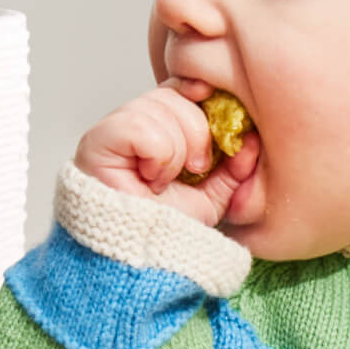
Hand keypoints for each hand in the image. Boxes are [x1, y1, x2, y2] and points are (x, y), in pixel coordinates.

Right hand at [73, 78, 258, 228]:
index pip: (183, 88)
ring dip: (177, 151)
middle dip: (197, 133)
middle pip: (175, 94)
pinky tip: (150, 178)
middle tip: (194, 169)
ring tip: (166, 180)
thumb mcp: (215, 197)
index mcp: (160, 130)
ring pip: (160, 106)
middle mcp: (133, 123)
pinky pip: (141, 125)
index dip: (203, 95)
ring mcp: (113, 129)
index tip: (222, 120)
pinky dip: (157, 155)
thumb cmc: (171, 229)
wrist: (145, 260)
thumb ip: (234, 167)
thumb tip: (251, 139)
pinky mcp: (98, 140)